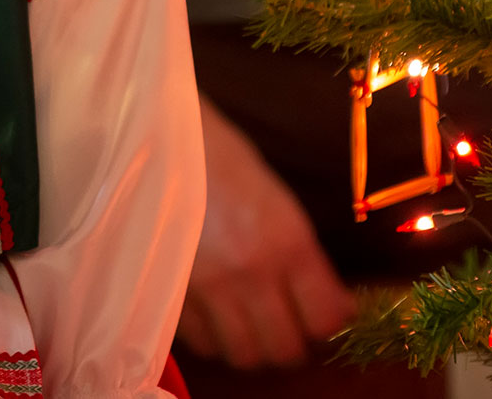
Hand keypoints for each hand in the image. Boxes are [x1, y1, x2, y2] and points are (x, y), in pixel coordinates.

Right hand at [178, 95, 355, 369]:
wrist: (162, 136)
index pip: (325, 318)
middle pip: (284, 349)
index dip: (329, 322)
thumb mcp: (279, 201)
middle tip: (287, 324)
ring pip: (242, 354)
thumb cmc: (226, 158)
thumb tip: (328, 300)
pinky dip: (213, 337)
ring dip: (251, 346)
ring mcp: (208, 287)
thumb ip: (302, 256)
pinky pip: (201, 342)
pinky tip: (215, 314)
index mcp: (288, 242)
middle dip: (292, 343)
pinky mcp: (171, 291)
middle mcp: (251, 272)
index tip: (324, 313)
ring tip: (250, 324)